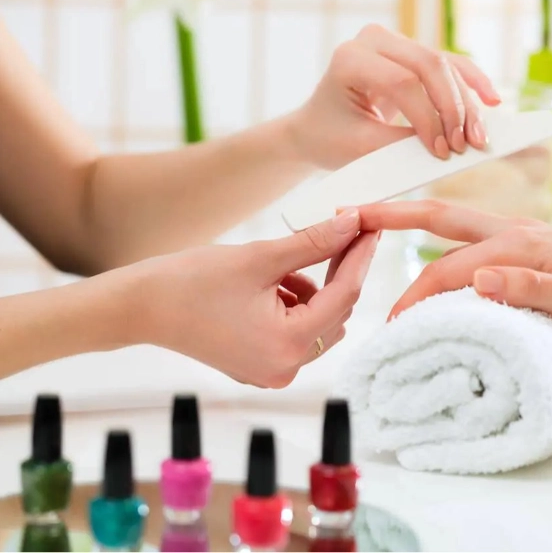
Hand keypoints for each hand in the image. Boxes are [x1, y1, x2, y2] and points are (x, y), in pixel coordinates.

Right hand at [134, 209, 377, 387]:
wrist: (139, 307)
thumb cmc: (189, 281)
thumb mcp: (259, 257)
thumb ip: (314, 242)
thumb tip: (352, 222)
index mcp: (287, 346)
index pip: (344, 295)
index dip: (360, 256)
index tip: (371, 226)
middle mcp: (285, 368)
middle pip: (336, 312)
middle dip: (336, 271)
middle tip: (337, 232)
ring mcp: (273, 371)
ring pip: (320, 322)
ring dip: (313, 289)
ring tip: (280, 267)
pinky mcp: (261, 366)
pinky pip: (298, 332)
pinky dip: (295, 305)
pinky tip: (271, 284)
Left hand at [292, 24, 501, 169]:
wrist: (318, 127)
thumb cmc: (332, 138)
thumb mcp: (360, 148)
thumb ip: (400, 145)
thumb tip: (448, 145)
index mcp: (350, 59)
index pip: (402, 82)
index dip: (428, 117)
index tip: (442, 151)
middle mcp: (373, 41)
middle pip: (429, 66)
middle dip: (454, 108)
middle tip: (467, 144)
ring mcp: (395, 43)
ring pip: (444, 66)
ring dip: (467, 102)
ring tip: (480, 136)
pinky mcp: (412, 54)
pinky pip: (450, 64)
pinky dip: (472, 83)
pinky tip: (492, 101)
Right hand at [358, 201, 551, 338]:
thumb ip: (536, 287)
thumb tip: (481, 278)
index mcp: (521, 246)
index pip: (451, 269)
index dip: (416, 296)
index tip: (392, 323)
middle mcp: (512, 231)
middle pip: (440, 219)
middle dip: (393, 216)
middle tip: (351, 217)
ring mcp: (517, 233)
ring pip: (452, 224)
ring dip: (411, 222)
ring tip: (375, 225)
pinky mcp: (524, 241)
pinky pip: (471, 235)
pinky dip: (440, 237)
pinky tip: (431, 247)